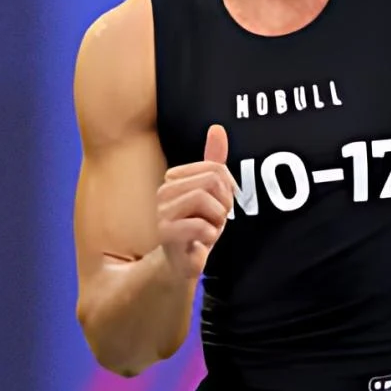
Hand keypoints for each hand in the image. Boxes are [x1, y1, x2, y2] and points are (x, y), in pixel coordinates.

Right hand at [157, 125, 236, 281]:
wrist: (184, 262)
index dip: (227, 190)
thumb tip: (218, 128)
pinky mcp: (166, 234)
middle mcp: (163, 191)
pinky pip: (201, 225)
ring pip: (205, 200)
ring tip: (208, 230)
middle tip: (215, 220)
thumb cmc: (197, 226)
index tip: (219, 206)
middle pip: (213, 181)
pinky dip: (210, 235)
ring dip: (217, 220)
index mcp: (174, 178)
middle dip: (224, 204)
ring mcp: (162, 212)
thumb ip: (214, 162)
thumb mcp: (211, 193)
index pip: (217, 169)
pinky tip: (201, 242)